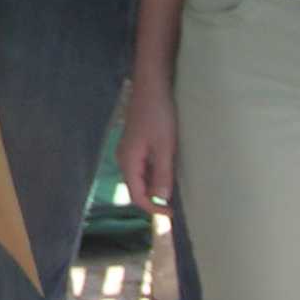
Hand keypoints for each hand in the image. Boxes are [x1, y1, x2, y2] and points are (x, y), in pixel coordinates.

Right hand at [119, 80, 177, 216]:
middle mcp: (124, 158)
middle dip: (154, 199)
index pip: (136, 195)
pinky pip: (143, 166)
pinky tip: (168, 170)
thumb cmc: (159, 115)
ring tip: (174, 189)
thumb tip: (161, 200)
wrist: (152, 85)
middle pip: (136, 187)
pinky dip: (155, 173)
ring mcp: (129, 149)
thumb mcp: (165, 147)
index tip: (172, 214)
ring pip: (140, 177)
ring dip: (155, 186)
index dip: (153, 208)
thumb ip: (162, 174)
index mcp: (128, 161)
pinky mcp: (136, 142)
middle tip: (176, 205)